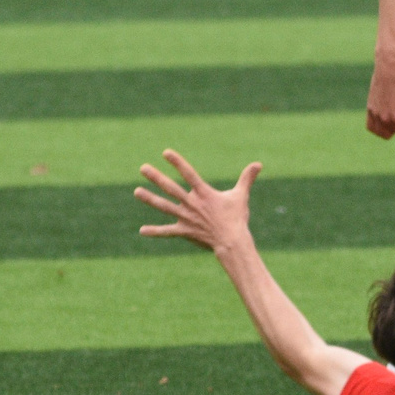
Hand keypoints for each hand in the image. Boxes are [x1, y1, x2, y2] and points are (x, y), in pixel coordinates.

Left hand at [135, 150, 260, 251]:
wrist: (232, 242)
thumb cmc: (237, 218)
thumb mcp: (241, 196)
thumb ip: (247, 178)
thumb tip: (258, 164)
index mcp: (204, 193)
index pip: (189, 173)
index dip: (177, 162)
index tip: (165, 152)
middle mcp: (192, 204)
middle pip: (171, 188)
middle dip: (156, 177)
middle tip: (143, 168)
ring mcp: (186, 218)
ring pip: (164, 207)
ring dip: (150, 199)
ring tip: (136, 192)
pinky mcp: (184, 231)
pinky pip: (167, 231)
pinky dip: (155, 231)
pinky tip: (141, 231)